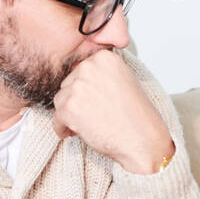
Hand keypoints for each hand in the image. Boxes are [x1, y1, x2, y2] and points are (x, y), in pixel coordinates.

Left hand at [51, 50, 174, 172]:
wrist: (143, 140)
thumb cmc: (137, 117)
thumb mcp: (123, 82)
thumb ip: (101, 75)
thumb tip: (80, 81)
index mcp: (104, 57)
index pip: (80, 71)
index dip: (86, 90)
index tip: (95, 102)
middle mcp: (89, 67)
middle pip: (68, 84)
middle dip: (76, 102)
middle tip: (93, 116)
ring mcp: (78, 86)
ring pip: (60, 101)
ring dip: (69, 115)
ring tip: (89, 125)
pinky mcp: (69, 107)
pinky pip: (56, 119)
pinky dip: (64, 129)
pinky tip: (78, 133)